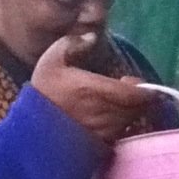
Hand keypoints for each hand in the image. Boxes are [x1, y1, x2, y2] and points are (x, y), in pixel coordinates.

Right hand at [31, 33, 159, 143]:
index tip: (136, 82)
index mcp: (97, 90)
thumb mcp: (50, 62)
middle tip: (131, 89)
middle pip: (139, 107)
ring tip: (120, 100)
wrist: (33, 132)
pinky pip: (123, 131)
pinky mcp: (104, 142)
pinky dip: (124, 123)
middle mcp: (108, 111)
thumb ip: (71, 45)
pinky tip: (112, 116)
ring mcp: (107, 129)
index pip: (136, 93)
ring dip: (132, 109)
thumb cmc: (44, 95)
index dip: (145, 89)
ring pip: (132, 118)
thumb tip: (91, 36)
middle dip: (140, 98)